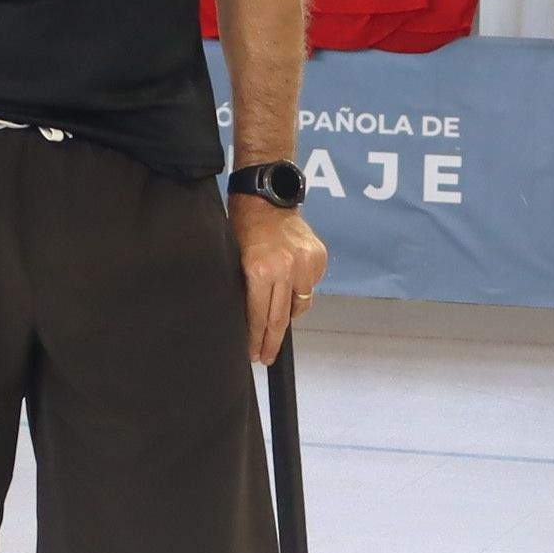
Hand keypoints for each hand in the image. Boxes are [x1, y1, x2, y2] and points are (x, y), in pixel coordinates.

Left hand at [233, 199, 326, 364]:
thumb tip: (249, 320)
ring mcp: (305, 263)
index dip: (256, 339)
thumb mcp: (235, 259)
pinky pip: (309, 286)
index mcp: (260, 270)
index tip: (255, 355)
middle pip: (281, 318)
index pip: (258, 316)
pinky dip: (300, 290)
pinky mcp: (318, 257)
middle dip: (272, 341)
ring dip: (288, 314)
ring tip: (276, 320)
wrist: (267, 195)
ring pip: (300, 304)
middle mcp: (286, 268)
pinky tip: (288, 285)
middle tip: (266, 357)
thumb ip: (246, 288)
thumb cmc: (243, 225)